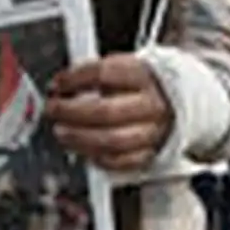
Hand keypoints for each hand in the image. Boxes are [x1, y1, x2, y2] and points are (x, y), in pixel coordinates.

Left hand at [45, 54, 172, 170]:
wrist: (176, 101)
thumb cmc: (140, 85)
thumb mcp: (122, 67)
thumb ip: (93, 75)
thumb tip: (60, 86)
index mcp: (143, 76)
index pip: (103, 74)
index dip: (74, 80)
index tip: (56, 84)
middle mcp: (150, 104)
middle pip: (105, 111)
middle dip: (71, 112)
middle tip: (53, 110)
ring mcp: (152, 132)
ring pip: (111, 141)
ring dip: (79, 138)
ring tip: (62, 132)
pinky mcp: (150, 154)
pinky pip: (120, 161)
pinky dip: (97, 157)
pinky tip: (83, 150)